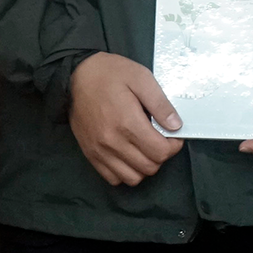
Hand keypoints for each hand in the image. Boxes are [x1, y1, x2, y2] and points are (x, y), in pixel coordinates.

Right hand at [70, 51, 183, 184]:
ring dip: (144, 166)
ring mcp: (99, 151)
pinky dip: (125, 172)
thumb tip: (176, 126)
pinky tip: (129, 154)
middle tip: (160, 139)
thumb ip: (160, 104)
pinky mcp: (90, 154)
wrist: (76, 77)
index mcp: (127, 123)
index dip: (173, 146)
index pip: (160, 152)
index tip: (173, 135)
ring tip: (145, 147)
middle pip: (149, 167)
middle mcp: (112, 142)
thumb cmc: (111, 73)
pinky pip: (113, 178)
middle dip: (161, 155)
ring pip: (132, 178)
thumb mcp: (141, 78)